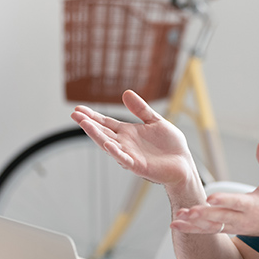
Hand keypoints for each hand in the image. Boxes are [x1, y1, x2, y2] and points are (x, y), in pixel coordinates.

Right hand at [70, 90, 196, 187]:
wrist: (184, 164)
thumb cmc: (170, 145)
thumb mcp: (155, 121)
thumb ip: (141, 109)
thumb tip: (126, 92)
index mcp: (128, 133)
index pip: (106, 123)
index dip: (93, 116)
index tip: (78, 109)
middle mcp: (125, 144)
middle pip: (103, 132)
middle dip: (89, 124)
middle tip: (75, 114)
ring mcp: (130, 155)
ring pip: (109, 145)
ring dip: (97, 135)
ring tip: (84, 124)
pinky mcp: (138, 166)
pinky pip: (124, 159)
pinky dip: (116, 152)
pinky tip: (107, 144)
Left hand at [172, 141, 258, 242]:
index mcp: (254, 205)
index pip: (237, 202)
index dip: (224, 200)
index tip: (210, 197)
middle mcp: (242, 218)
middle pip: (220, 217)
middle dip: (204, 215)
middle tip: (188, 211)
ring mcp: (234, 226)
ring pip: (212, 226)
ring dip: (193, 223)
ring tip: (177, 218)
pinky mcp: (228, 229)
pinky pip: (208, 231)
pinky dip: (192, 229)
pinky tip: (176, 224)